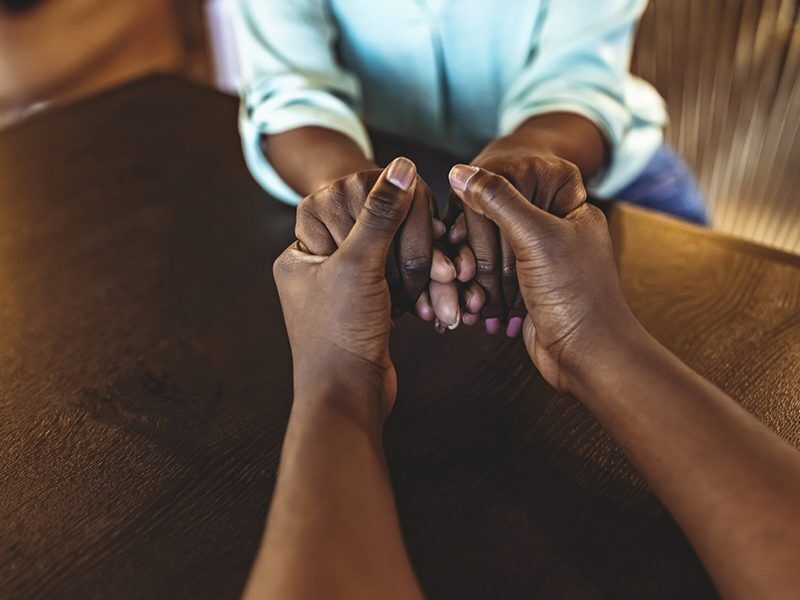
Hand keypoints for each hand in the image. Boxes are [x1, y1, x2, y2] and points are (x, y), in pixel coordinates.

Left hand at [294, 167, 455, 323]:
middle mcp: (319, 263)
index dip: (388, 208)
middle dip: (413, 249)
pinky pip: (398, 281)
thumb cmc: (340, 333)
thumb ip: (380, 213)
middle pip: (376, 228)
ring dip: (423, 272)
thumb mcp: (359, 265)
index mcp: (301, 248)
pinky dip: (419, 289)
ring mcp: (345, 285)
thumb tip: (402, 165)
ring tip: (447, 287)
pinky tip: (434, 303)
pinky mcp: (368, 305)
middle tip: (442, 267)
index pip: (347, 199)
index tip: (419, 219)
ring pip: (392, 256)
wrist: (348, 397)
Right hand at [446, 136, 586, 335]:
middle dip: (473, 249)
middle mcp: (555, 235)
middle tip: (458, 263)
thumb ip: (498, 199)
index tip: (458, 225)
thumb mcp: (535, 235)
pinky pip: (494, 285)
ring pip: (492, 257)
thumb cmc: (574, 294)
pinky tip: (471, 307)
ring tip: (465, 292)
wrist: (588, 356)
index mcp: (568, 211)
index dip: (481, 205)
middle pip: (498, 225)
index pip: (515, 189)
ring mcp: (541, 267)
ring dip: (474, 276)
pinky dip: (480, 295)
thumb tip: (461, 172)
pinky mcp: (527, 295)